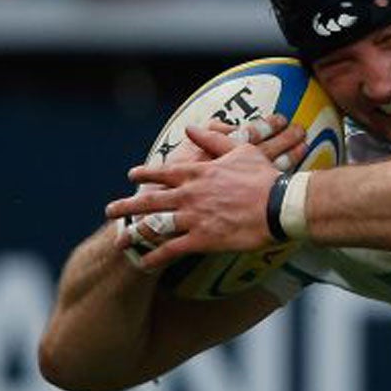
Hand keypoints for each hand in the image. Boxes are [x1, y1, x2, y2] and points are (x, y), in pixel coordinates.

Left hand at [107, 117, 302, 268]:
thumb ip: (212, 140)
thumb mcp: (240, 150)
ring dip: (136, 233)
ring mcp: (194, 217)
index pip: (163, 172)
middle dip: (127, 206)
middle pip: (151, 200)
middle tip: (110, 210)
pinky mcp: (203, 239)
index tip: (132, 175)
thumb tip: (191, 127)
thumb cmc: (264, 177)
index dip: (145, 174)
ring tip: (120, 239)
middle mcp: (189, 194)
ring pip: (156, 225)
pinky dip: (156, 256)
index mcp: (197, 172)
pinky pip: (173, 249)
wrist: (279, 205)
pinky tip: (143, 262)